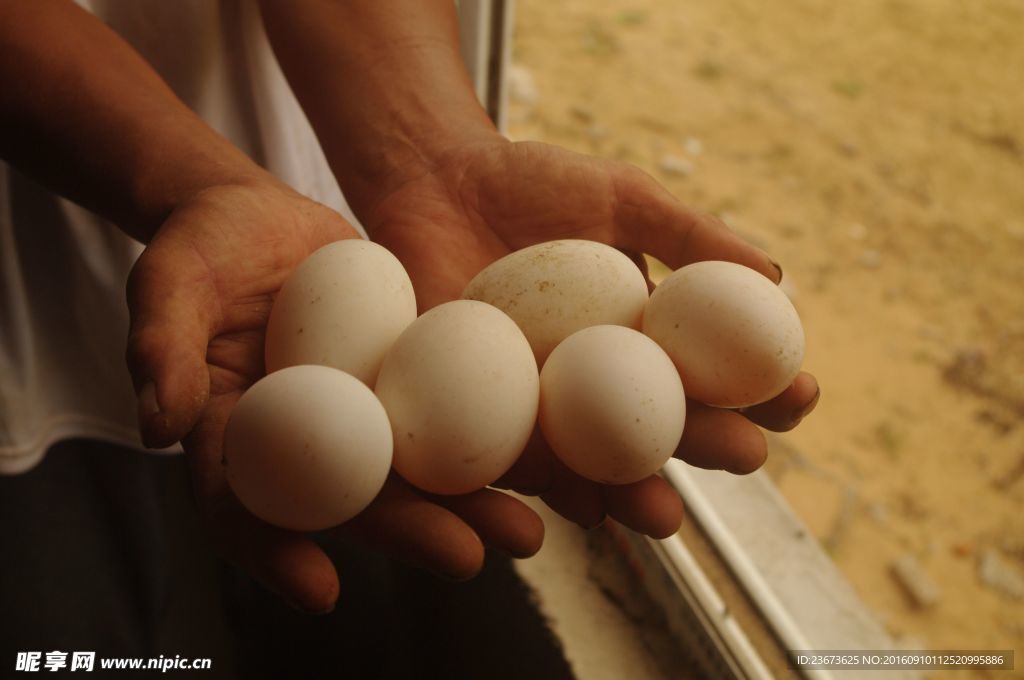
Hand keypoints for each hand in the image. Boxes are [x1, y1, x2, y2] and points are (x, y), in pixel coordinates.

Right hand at [125, 180, 541, 613]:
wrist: (258, 215)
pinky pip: (451, 410)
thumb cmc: (201, 246)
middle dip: (410, 534)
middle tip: (467, 560)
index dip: (276, 553)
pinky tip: (545, 458)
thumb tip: (158, 427)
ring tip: (529, 531)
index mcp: (235, 437)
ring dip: (471, 505)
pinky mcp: (405, 377)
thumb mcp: (170, 280)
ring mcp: (360, 414)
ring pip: (415, 471)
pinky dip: (494, 438)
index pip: (243, 509)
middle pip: (355, 502)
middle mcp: (305, 442)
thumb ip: (162, 344)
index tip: (322, 591)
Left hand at [366, 138, 820, 536]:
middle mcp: (596, 378)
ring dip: (630, 492)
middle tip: (746, 459)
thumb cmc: (533, 183)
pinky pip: (512, 456)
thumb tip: (777, 277)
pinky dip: (545, 483)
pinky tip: (575, 502)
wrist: (436, 177)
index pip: (711, 373)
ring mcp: (538, 400)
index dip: (758, 392)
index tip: (800, 397)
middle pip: (660, 427)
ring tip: (661, 514)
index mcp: (642, 336)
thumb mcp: (622, 199)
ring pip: (593, 461)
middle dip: (707, 450)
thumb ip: (691, 237)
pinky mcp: (475, 412)